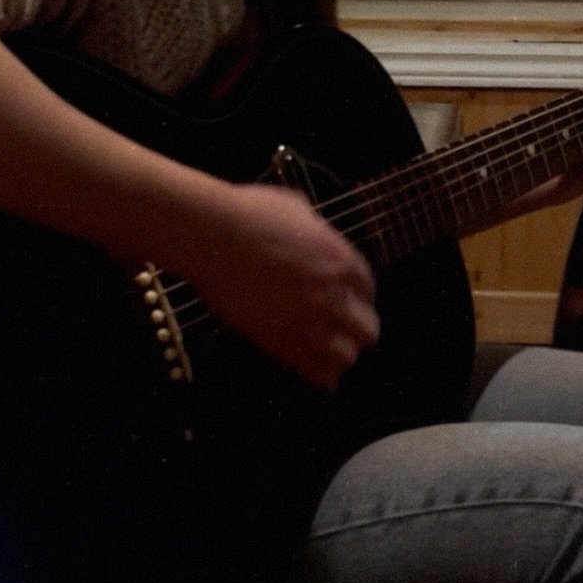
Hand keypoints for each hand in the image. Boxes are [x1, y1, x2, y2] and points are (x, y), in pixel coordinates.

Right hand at [182, 182, 379, 391]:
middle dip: (356, 330)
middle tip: (341, 329)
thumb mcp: (296, 207)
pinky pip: (317, 374)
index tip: (349, 301)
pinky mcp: (281, 344)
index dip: (358, 297)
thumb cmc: (250, 214)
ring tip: (325, 350)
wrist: (214, 237)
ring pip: (346, 357)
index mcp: (341, 260)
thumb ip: (314, 228)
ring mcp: (309, 323)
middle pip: (367, 330)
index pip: (368, 290)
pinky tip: (313, 369)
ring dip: (339, 354)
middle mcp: (333, 296)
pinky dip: (319, 375)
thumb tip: (310, 230)